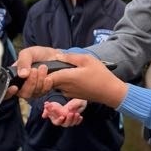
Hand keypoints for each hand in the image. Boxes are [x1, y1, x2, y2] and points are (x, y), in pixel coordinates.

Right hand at [6, 46, 65, 98]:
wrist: (53, 56)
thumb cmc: (37, 54)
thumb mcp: (28, 53)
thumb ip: (23, 62)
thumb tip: (22, 74)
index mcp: (14, 76)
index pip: (6, 91)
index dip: (8, 93)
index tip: (14, 88)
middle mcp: (22, 86)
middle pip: (23, 93)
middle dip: (30, 82)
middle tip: (35, 70)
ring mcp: (33, 90)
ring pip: (34, 93)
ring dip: (39, 80)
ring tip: (43, 67)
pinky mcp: (42, 91)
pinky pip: (43, 92)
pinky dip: (46, 84)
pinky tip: (48, 77)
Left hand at [8, 48, 126, 107]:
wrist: (110, 92)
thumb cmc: (100, 74)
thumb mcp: (87, 59)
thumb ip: (70, 57)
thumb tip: (56, 55)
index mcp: (66, 77)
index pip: (45, 77)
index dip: (40, 73)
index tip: (41, 65)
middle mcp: (64, 87)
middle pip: (48, 81)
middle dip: (45, 75)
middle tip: (45, 65)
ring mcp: (68, 93)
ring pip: (55, 84)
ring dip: (54, 77)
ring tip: (58, 67)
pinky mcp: (72, 96)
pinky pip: (62, 88)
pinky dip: (61, 82)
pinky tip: (68, 74)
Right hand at [42, 98, 85, 126]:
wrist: (62, 106)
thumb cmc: (55, 106)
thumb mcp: (51, 105)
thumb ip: (47, 108)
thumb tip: (44, 112)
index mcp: (56, 120)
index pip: (57, 123)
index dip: (59, 120)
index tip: (62, 116)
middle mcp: (62, 122)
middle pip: (65, 124)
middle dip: (69, 119)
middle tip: (71, 113)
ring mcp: (68, 122)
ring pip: (72, 124)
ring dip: (74, 119)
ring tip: (77, 113)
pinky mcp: (74, 121)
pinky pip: (77, 122)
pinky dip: (79, 120)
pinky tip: (81, 117)